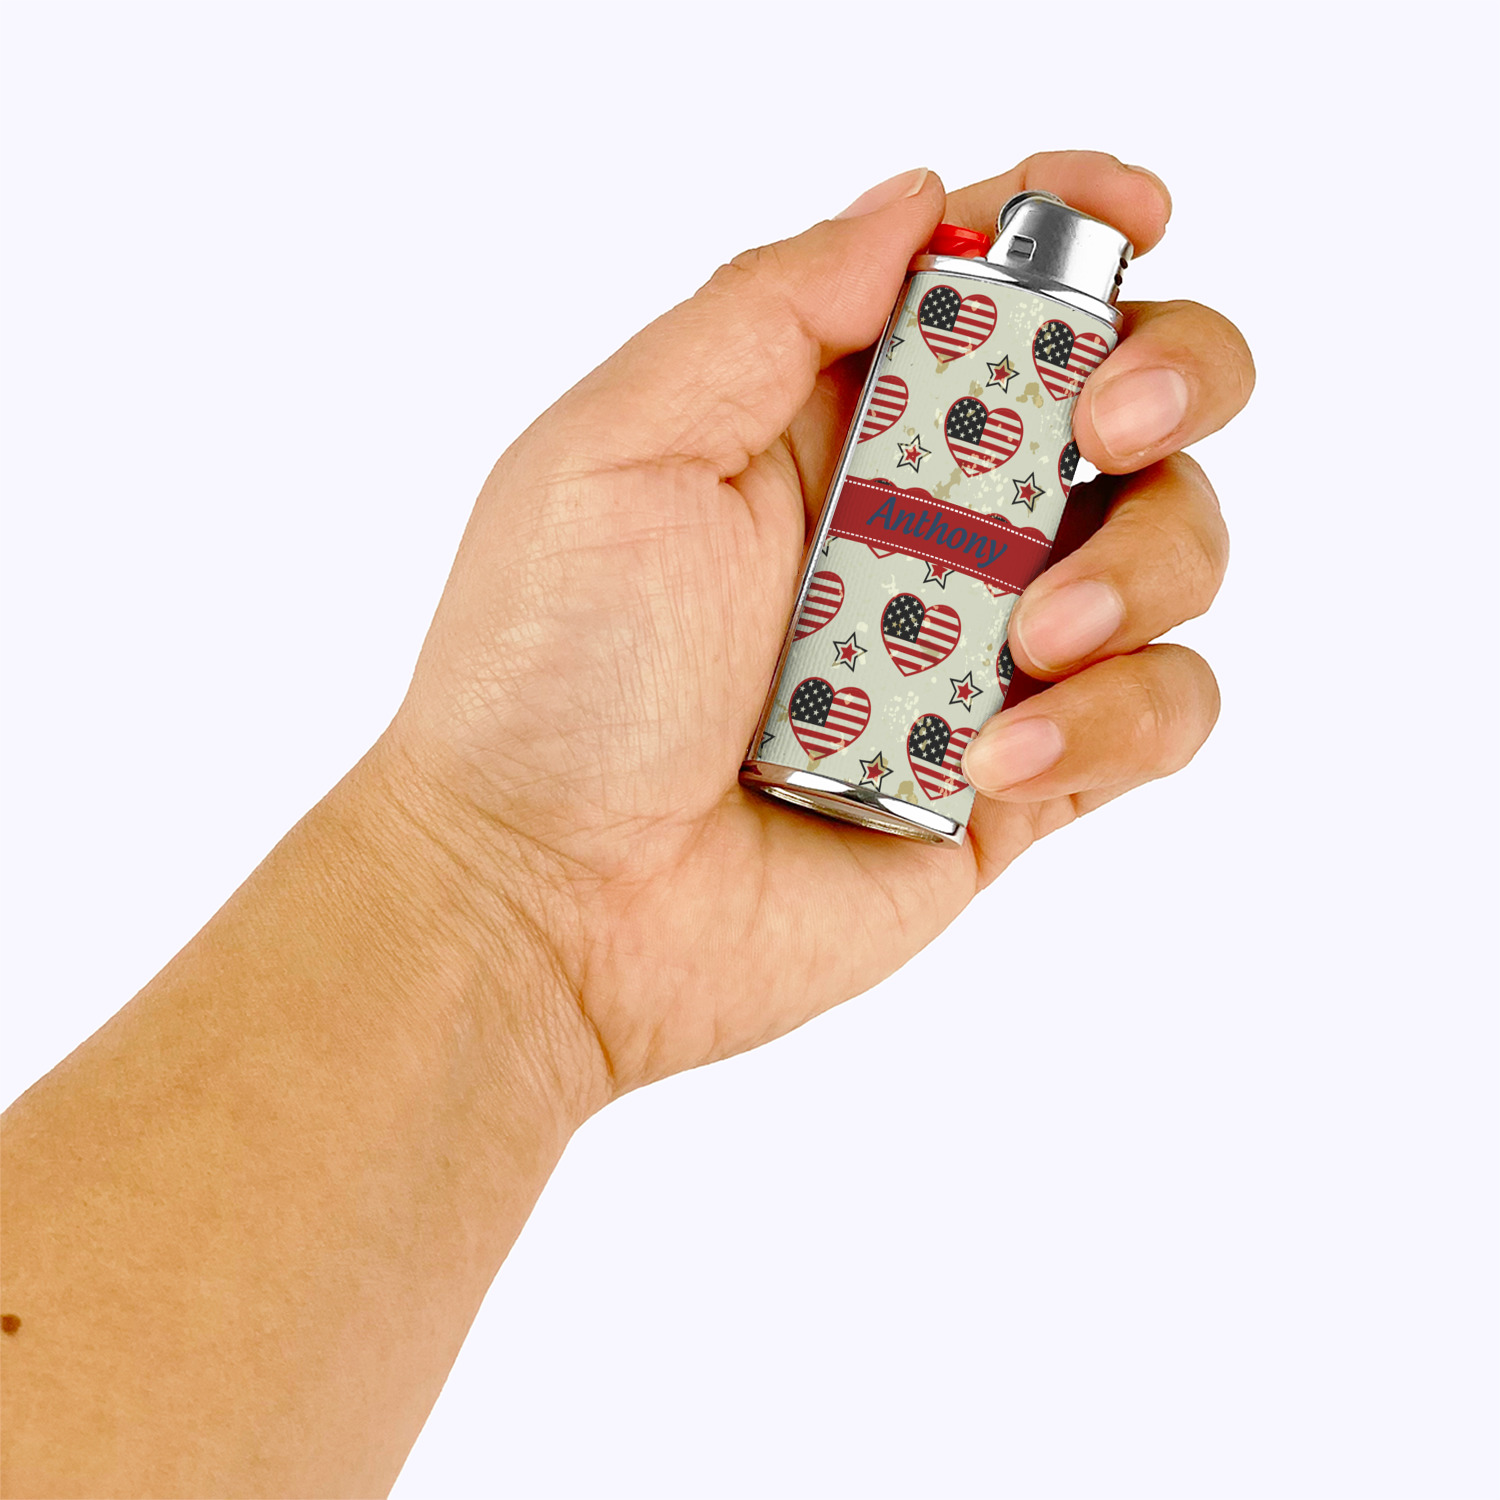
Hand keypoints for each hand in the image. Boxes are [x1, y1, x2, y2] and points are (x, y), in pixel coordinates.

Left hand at [382, 152, 1253, 1102]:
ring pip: (1173, 550)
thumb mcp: (619, 451)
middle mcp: (924, 519)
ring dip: (1140, 570)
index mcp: (829, 417)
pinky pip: (1157, 713)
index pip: (996, 284)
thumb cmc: (548, 680)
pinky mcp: (1019, 774)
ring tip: (1027, 639)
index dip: (1081, 225)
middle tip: (1109, 425)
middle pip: (1131, 394)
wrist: (550, 903)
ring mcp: (980, 647)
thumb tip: (916, 206)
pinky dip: (1116, 721)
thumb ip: (768, 312)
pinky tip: (997, 760)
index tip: (1133, 215)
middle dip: (1169, 377)